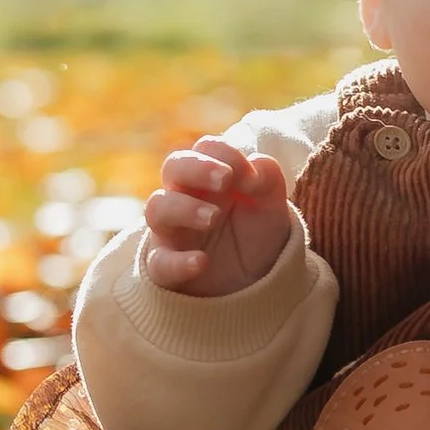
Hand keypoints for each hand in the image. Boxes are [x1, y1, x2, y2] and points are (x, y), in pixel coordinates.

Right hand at [143, 138, 294, 296]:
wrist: (258, 281)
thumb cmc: (257, 232)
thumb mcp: (272, 204)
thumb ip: (268, 178)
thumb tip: (253, 170)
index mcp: (211, 176)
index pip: (207, 148)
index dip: (227, 154)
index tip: (251, 176)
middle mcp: (185, 196)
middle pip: (174, 166)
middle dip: (198, 167)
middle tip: (225, 180)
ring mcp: (172, 230)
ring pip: (158, 208)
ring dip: (185, 208)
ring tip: (213, 218)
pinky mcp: (166, 266)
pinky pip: (159, 262)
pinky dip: (177, 262)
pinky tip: (201, 262)